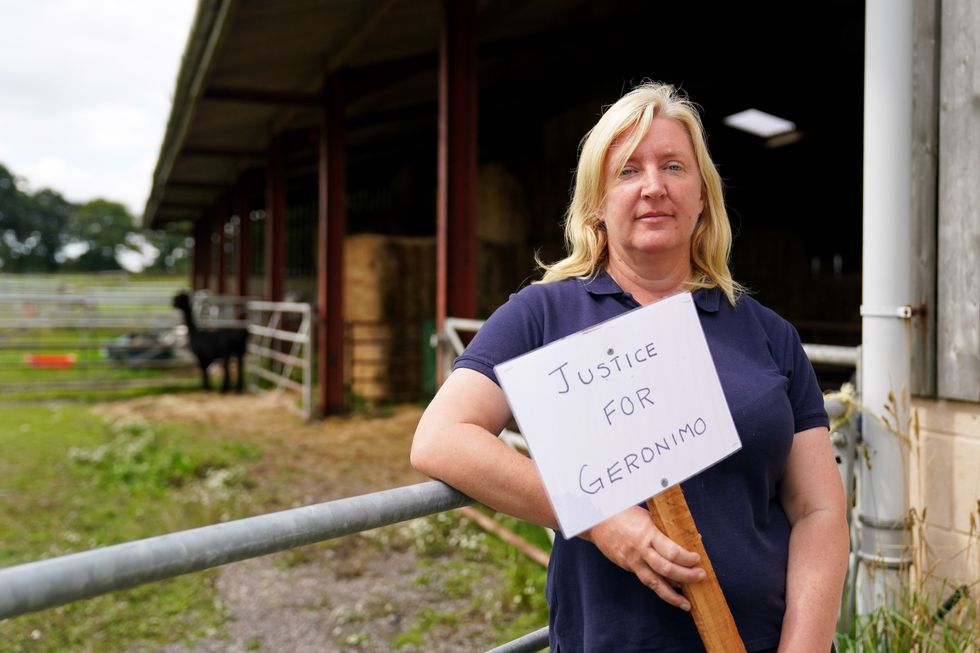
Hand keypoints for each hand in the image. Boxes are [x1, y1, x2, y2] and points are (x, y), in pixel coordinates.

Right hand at [581, 505, 704, 610]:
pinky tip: (670, 592)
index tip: (698, 559)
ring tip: (687, 603)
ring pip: (655, 583)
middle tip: (700, 576)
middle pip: (667, 569)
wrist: (596, 519)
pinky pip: (646, 580)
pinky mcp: (627, 566)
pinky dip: (660, 588)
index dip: (687, 558)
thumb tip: (691, 536)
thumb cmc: (623, 512)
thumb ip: (666, 528)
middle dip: (687, 575)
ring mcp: (633, 561)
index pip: (672, 551)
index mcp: (647, 534)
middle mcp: (640, 550)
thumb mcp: (648, 515)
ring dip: (673, 595)